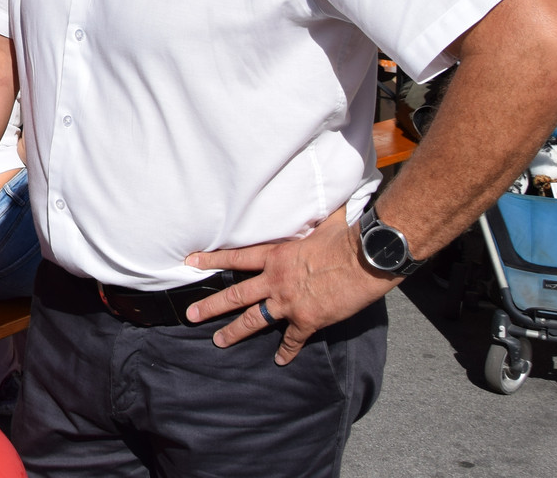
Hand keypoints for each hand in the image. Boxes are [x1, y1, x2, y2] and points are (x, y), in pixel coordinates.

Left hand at [183, 204, 397, 364]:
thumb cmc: (345, 239)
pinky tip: (281, 360)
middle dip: (211, 306)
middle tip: (191, 314)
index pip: (235, 258)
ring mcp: (288, 303)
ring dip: (234, 332)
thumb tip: (324, 195)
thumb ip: (315, 216)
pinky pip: (292, 340)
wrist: (365, 261)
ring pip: (254, 320)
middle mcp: (275, 280)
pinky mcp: (307, 321)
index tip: (191, 263)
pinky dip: (286, 351)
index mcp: (276, 256)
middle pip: (236, 295)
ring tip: (218, 341)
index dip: (212, 261)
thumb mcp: (323, 222)